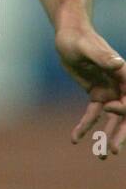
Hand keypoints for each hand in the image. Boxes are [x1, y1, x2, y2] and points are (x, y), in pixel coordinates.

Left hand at [56, 23, 125, 157]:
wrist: (68, 33)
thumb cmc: (78, 37)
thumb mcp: (87, 47)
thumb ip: (102, 56)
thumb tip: (118, 64)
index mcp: (122, 73)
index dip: (124, 109)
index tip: (109, 110)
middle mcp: (119, 84)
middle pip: (124, 113)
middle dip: (120, 133)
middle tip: (113, 151)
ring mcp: (108, 90)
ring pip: (111, 118)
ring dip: (107, 136)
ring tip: (101, 155)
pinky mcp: (96, 94)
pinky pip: (93, 114)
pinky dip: (85, 126)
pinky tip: (75, 138)